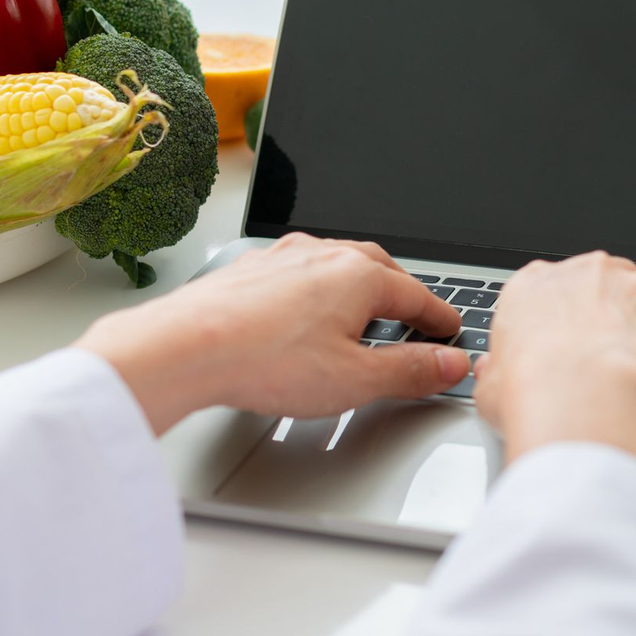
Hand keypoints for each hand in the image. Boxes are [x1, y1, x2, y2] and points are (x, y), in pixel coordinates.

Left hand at [74, 233, 469, 433]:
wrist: (185, 346)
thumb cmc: (264, 360)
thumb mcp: (355, 380)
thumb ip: (410, 372)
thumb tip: (449, 364)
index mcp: (359, 275)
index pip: (417, 296)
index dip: (439, 318)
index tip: (450, 331)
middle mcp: (322, 255)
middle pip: (379, 269)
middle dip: (402, 293)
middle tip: (415, 318)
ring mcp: (282, 258)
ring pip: (336, 264)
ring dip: (359, 286)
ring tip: (364, 313)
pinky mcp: (250, 270)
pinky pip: (298, 272)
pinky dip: (317, 288)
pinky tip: (307, 310)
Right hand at [473, 252, 635, 469]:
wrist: (580, 406)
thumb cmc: (531, 394)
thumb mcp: (490, 386)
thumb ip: (496, 372)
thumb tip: (491, 374)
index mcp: (542, 286)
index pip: (556, 282)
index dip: (567, 307)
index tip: (569, 329)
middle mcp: (598, 278)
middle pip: (617, 276)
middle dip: (621, 303)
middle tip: (616, 339)